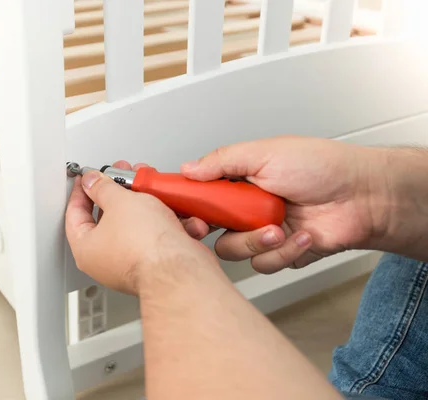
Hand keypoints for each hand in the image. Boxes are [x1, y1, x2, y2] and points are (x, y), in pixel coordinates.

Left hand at [65, 161, 216, 295]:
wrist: (180, 267)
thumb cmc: (145, 245)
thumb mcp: (118, 200)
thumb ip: (102, 187)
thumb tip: (92, 181)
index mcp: (86, 250)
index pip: (74, 214)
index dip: (82, 191)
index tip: (89, 178)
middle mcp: (106, 261)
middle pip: (109, 218)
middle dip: (123, 193)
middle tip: (127, 176)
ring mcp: (133, 263)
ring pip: (138, 225)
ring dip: (149, 204)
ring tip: (156, 190)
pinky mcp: (158, 263)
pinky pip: (159, 237)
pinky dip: (169, 223)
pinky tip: (177, 214)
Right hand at [180, 135, 376, 273]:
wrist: (363, 195)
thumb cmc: (322, 167)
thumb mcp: (265, 153)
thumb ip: (222, 161)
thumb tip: (188, 169)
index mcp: (238, 181)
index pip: (199, 195)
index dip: (186, 207)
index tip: (182, 212)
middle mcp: (246, 208)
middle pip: (208, 229)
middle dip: (210, 229)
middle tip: (216, 224)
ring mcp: (262, 231)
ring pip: (233, 251)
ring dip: (255, 241)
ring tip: (278, 227)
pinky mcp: (281, 253)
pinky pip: (265, 263)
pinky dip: (284, 251)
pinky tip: (302, 234)